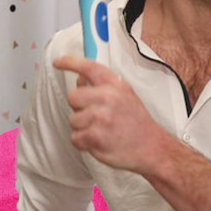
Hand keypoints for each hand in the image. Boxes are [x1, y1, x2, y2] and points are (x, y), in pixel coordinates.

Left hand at [54, 56, 168, 173]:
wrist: (151, 147)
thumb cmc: (137, 123)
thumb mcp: (125, 96)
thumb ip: (103, 86)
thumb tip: (80, 80)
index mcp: (116, 85)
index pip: (89, 67)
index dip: (70, 62)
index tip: (58, 62)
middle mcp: (108, 97)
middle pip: (73, 97)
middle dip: (79, 108)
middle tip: (93, 116)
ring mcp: (101, 117)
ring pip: (73, 120)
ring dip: (82, 128)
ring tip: (101, 131)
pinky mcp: (95, 136)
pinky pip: (75, 137)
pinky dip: (84, 143)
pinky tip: (99, 142)